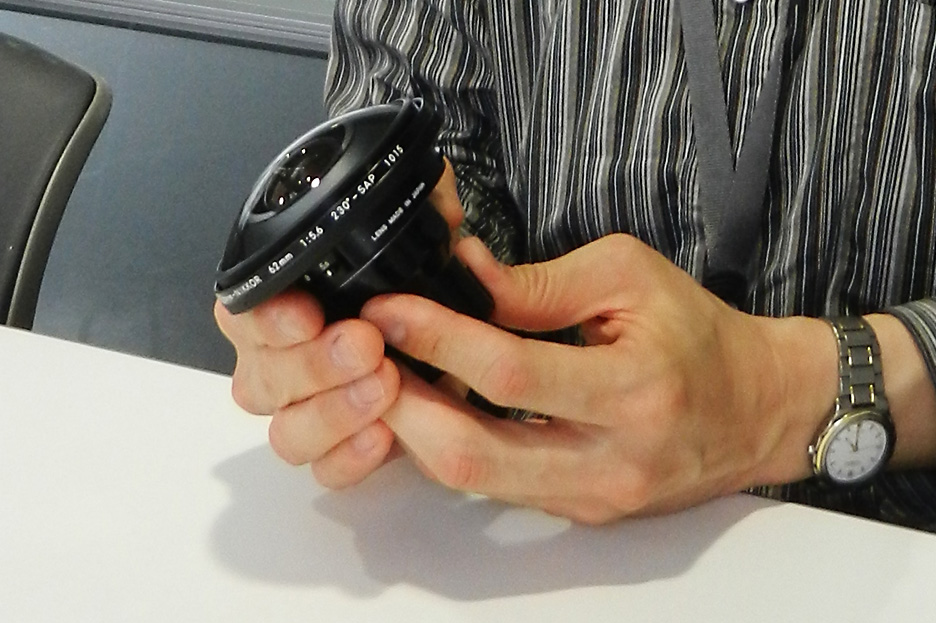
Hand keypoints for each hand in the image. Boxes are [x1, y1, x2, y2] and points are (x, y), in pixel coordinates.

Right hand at [214, 158, 464, 487]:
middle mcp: (279, 364)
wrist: (443, 344)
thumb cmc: (414, 290)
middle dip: (312, 363)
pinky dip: (349, 458)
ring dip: (331, 412)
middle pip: (261, 377)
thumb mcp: (423, 237)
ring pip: (286, 432)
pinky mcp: (338, 452)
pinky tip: (386, 437)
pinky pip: (323, 472)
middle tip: (366, 345)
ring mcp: (305, 413)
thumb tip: (440, 199)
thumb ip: (425, 209)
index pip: (244, 311)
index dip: (268, 315)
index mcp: (281, 308)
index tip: (309, 312)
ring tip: (385, 387)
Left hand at [361, 234, 839, 523]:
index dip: (436, 338)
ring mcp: (593, 498)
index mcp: (633, 391)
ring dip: (416, 430)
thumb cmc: (700, 336)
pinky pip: (498, 484)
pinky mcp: (582, 511)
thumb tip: (463, 276)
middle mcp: (611, 460)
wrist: (757, 408)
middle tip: (361, 358)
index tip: (387, 309)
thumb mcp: (629, 277)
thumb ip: (539, 285)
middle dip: (400, 405)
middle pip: (472, 454)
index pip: (507, 372)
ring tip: (385, 378)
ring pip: (475, 480)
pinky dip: (454, 446)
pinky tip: (432, 407)